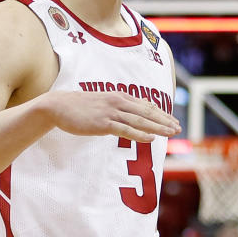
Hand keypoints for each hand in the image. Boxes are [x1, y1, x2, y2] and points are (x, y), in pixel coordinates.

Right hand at [41, 91, 179, 142]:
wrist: (58, 106)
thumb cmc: (80, 107)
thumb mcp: (103, 104)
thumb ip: (117, 108)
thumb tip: (129, 116)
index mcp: (119, 97)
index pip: (146, 106)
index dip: (162, 114)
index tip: (174, 121)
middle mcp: (118, 102)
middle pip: (147, 112)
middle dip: (165, 120)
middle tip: (179, 128)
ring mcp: (111, 112)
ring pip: (140, 121)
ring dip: (158, 127)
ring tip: (171, 133)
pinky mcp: (103, 123)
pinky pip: (125, 130)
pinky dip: (139, 134)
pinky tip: (151, 139)